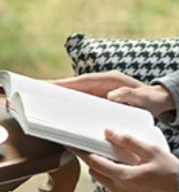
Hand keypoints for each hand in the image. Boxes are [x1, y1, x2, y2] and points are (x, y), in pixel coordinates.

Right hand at [53, 71, 174, 115]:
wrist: (156, 102)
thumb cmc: (150, 100)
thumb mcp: (143, 98)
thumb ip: (129, 95)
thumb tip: (111, 95)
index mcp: (108, 80)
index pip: (82, 81)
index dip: (65, 83)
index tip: (49, 85)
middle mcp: (100, 84)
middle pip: (73, 86)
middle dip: (55, 88)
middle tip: (36, 91)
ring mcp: (97, 92)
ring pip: (74, 93)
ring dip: (59, 96)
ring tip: (41, 101)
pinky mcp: (96, 100)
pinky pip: (79, 101)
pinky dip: (67, 104)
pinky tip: (58, 111)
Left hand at [69, 129, 178, 191]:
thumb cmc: (174, 174)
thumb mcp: (153, 152)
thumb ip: (129, 141)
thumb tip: (109, 133)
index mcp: (125, 177)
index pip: (94, 163)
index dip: (82, 153)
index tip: (72, 147)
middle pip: (96, 174)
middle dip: (95, 163)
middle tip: (101, 153)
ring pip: (106, 184)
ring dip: (109, 174)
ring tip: (125, 165)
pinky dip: (121, 185)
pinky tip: (135, 179)